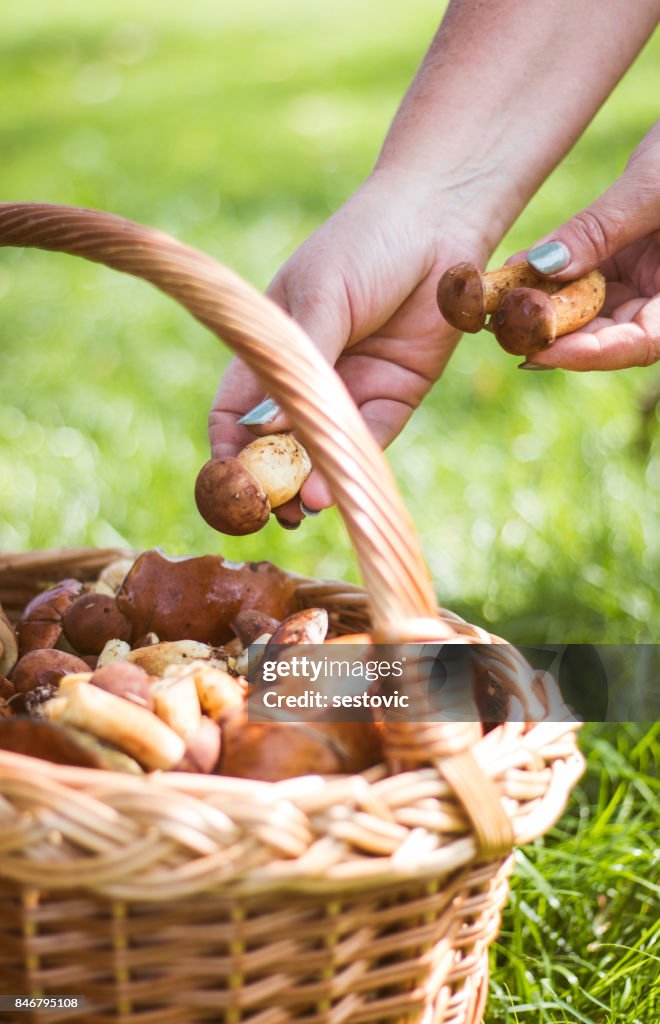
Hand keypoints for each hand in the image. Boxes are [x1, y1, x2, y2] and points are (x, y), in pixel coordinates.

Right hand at [209, 171, 486, 523]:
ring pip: (324, 447)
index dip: (227, 446)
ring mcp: (352, 388)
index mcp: (273, 346)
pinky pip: (370, 438)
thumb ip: (296, 362)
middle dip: (268, 479)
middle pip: (279, 441)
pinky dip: (350, 462)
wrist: (439, 222)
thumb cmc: (364, 244)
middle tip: (262, 511)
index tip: (223, 477)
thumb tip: (259, 430)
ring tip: (296, 508)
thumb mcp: (318, 297)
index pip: (237, 409)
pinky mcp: (395, 396)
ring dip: (309, 482)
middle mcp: (309, 375)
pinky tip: (330, 486)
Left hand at [520, 120, 659, 370]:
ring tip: (504, 301)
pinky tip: (517, 271)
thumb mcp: (654, 186)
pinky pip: (584, 277)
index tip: (543, 350)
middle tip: (507, 329)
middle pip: (609, 334)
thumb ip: (601, 228)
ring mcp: (646, 278)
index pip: (640, 344)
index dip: (592, 353)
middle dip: (557, 333)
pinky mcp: (627, 257)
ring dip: (547, 307)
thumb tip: (542, 267)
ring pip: (591, 308)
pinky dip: (551, 276)